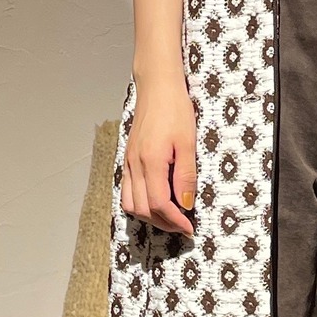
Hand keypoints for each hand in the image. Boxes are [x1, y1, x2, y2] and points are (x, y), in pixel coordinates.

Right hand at [121, 76, 196, 235]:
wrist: (157, 87)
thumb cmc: (175, 110)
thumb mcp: (188, 142)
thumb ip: (186, 175)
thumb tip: (186, 204)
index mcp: (151, 161)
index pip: (159, 204)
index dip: (175, 221)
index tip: (190, 229)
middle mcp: (134, 165)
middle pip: (143, 209)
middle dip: (164, 223)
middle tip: (183, 226)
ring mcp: (128, 162)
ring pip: (130, 203)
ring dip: (149, 216)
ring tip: (170, 218)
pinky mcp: (127, 159)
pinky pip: (126, 190)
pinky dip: (139, 203)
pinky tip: (155, 202)